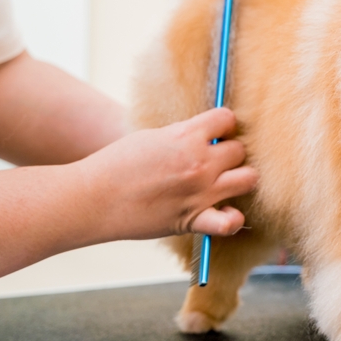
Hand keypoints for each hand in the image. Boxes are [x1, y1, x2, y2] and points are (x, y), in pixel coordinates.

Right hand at [80, 108, 255, 240]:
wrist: (93, 199)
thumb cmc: (116, 165)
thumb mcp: (152, 137)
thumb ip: (183, 135)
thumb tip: (205, 135)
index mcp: (186, 136)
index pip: (227, 118)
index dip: (224, 124)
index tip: (216, 131)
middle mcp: (199, 163)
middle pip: (240, 150)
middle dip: (230, 151)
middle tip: (216, 159)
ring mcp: (200, 192)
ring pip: (248, 179)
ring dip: (240, 178)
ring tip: (225, 180)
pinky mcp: (193, 219)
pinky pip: (230, 222)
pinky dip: (233, 219)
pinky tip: (225, 211)